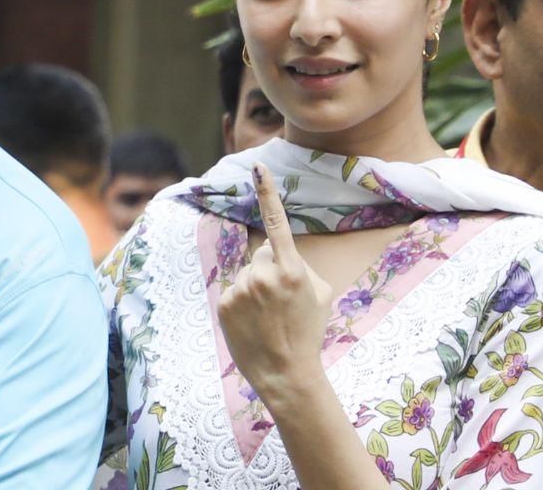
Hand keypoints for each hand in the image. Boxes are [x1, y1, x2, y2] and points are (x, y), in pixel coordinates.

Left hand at [218, 163, 332, 398]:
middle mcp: (264, 275)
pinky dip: (240, 302)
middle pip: (262, 255)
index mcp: (293, 270)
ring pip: (247, 273)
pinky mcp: (223, 303)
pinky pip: (232, 290)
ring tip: (267, 317)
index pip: (278, 223)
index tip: (256, 168)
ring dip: (255, 288)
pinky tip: (252, 323)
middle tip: (281, 304)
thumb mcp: (319, 293)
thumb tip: (274, 249)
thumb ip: (299, 264)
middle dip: (270, 271)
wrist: (286, 373)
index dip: (267, 193)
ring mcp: (241, 289)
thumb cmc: (308, 331)